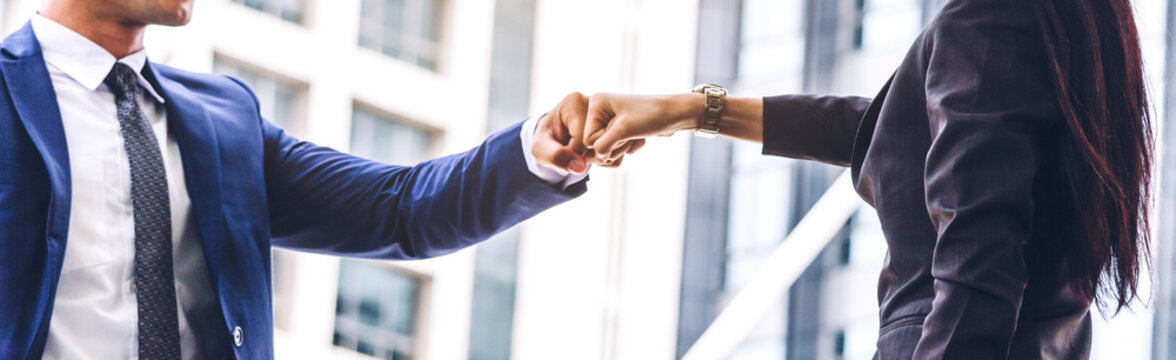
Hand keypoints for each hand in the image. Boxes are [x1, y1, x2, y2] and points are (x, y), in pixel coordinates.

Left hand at [532, 93, 644, 172]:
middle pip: (601, 140)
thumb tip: (579, 168)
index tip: (565, 151)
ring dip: (600, 157)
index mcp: (573, 101)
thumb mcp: (541, 150)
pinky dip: (610, 157)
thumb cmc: (546, 141)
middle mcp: (594, 101)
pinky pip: (622, 147)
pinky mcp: (618, 123)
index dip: (574, 154)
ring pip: (614, 145)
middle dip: (588, 156)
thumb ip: (556, 157)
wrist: (555, 137)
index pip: (583, 137)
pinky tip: (596, 152)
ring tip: (584, 152)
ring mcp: (609, 112)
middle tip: (575, 153)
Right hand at [583, 93, 700, 162]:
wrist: (675, 114)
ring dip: (623, 148)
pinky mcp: (618, 131)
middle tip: (631, 133)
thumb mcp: (623, 131)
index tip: (624, 131)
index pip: (588, 140)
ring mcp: (608, 122)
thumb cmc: (651, 116)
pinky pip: (615, 150)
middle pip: (596, 146)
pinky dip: (629, 148)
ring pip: (606, 150)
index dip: (607, 142)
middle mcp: (599, 111)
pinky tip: (640, 136)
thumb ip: (603, 147)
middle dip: (616, 146)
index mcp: (596, 104)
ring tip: (636, 135)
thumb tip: (597, 160)